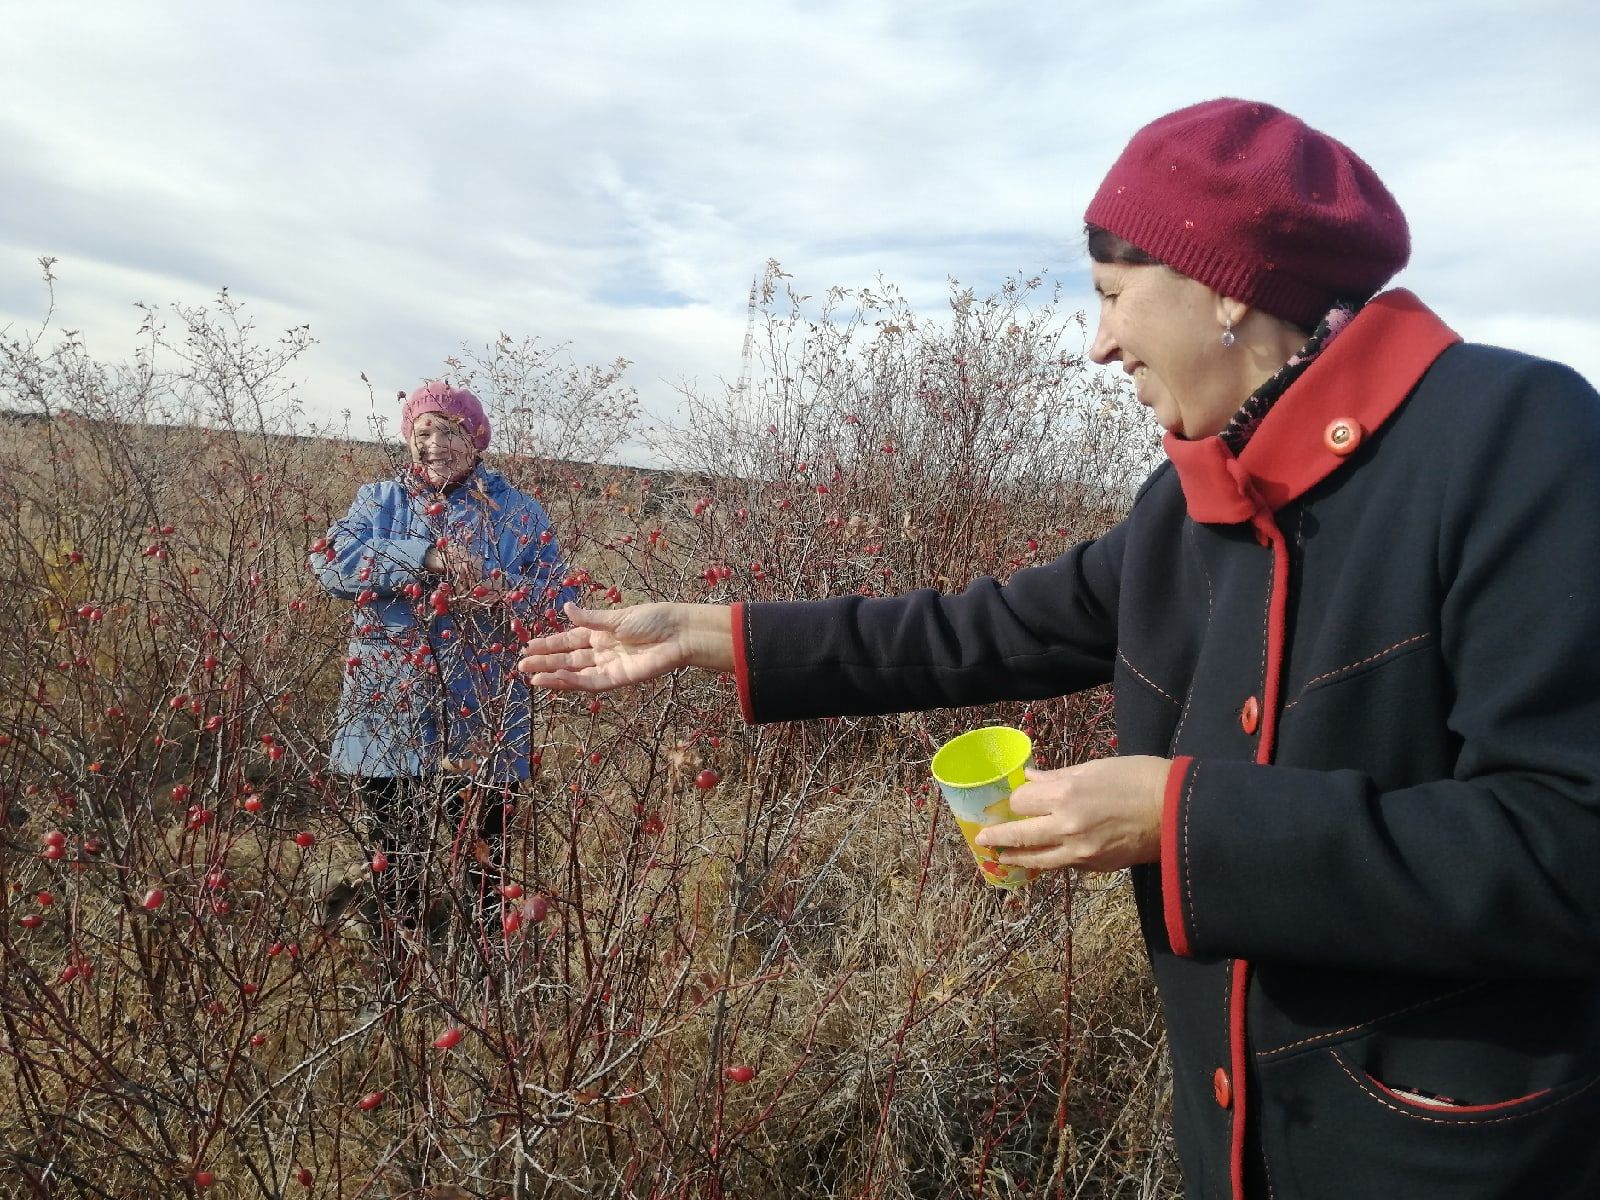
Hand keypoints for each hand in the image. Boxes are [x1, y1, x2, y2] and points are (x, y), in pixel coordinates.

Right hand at [517, 602, 734, 690]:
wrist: (679, 633)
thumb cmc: (653, 619)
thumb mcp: (617, 617)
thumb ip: (589, 618)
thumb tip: (565, 607)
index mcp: (601, 633)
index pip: (569, 640)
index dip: (548, 644)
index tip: (528, 647)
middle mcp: (602, 651)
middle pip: (568, 658)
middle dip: (545, 662)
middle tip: (521, 666)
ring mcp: (609, 666)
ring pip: (576, 672)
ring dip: (554, 675)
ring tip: (531, 677)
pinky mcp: (619, 679)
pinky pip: (591, 682)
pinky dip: (573, 682)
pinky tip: (555, 679)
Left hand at [973, 755, 1169, 872]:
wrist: (1177, 810)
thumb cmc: (1139, 777)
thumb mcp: (1096, 767)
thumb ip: (1058, 776)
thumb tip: (1030, 777)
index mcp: (1065, 794)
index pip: (1021, 802)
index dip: (1015, 801)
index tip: (1013, 800)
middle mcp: (1066, 825)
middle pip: (1019, 834)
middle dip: (998, 836)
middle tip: (983, 839)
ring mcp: (1080, 851)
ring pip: (1037, 859)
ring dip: (1016, 858)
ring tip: (1002, 857)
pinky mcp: (1095, 866)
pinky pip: (1063, 865)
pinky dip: (1048, 862)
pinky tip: (1039, 860)